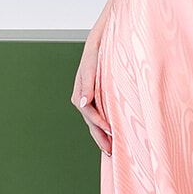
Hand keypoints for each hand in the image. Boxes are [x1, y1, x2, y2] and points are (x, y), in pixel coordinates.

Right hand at [72, 31, 111, 155]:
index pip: (88, 113)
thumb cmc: (96, 53)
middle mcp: (83, 99)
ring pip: (95, 122)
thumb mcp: (92, 66)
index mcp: (80, 93)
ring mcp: (90, 100)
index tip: (110, 131)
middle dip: (100, 137)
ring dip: (102, 136)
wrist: (101, 42)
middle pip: (91, 122)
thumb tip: (82, 103)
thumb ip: (87, 84)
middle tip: (111, 152)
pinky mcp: (98, 99)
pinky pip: (100, 116)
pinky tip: (112, 134)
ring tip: (111, 150)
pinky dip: (105, 127)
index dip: (99, 123)